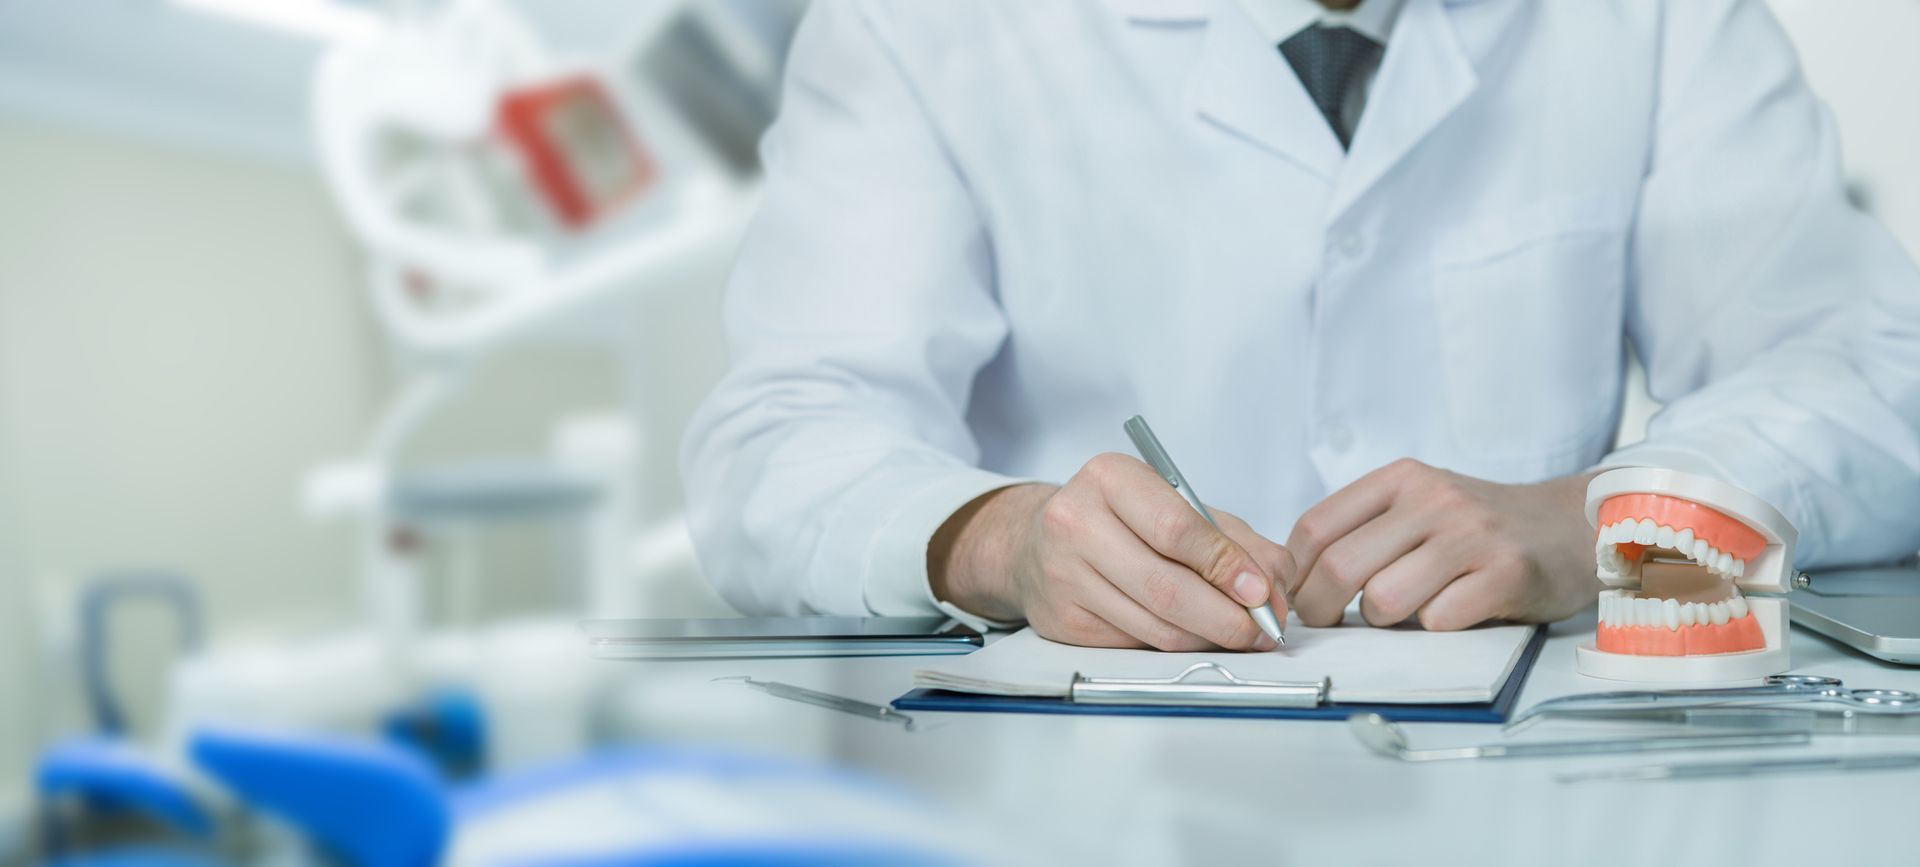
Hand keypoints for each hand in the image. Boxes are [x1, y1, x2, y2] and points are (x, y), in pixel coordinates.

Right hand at [928, 454, 1293, 650]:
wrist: (1036, 542)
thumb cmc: (1120, 518)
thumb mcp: (1175, 504)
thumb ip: (1233, 539)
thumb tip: (1277, 586)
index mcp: (1109, 478)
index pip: (1175, 528)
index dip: (1225, 566)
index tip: (1262, 592)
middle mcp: (1075, 522)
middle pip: (1165, 587)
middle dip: (1225, 617)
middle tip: (1261, 630)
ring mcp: (1064, 575)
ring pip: (1155, 626)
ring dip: (1207, 638)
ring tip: (1236, 633)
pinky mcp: (1062, 621)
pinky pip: (1136, 644)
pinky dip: (1175, 645)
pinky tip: (1190, 633)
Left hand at [1284, 459, 1599, 629]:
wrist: (1572, 525)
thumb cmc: (1481, 527)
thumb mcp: (1420, 505)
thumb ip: (1366, 530)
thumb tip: (1298, 582)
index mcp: (1400, 479)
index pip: (1316, 528)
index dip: (1295, 575)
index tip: (1297, 599)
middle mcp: (1433, 499)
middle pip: (1341, 568)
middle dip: (1322, 610)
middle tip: (1332, 626)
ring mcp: (1471, 535)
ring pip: (1385, 600)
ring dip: (1383, 622)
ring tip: (1405, 614)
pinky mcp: (1506, 573)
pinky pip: (1439, 619)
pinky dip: (1434, 630)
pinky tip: (1453, 613)